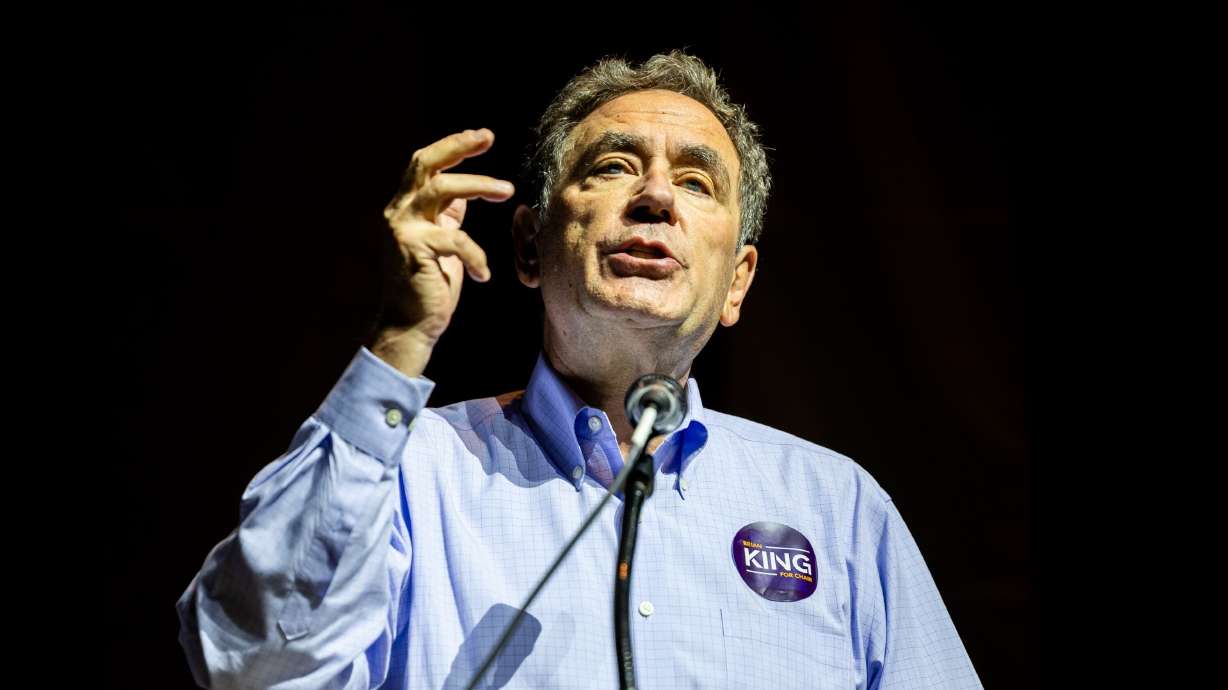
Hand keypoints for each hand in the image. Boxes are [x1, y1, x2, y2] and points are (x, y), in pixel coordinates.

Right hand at [371, 128, 514, 376]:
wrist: (411, 326)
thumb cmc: (431, 286)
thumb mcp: (442, 243)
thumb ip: (447, 217)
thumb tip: (466, 195)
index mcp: (406, 208)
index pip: (425, 164)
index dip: (453, 147)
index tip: (482, 136)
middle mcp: (399, 213)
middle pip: (425, 163)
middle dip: (458, 146)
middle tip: (489, 137)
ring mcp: (404, 230)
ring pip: (442, 189)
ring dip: (480, 185)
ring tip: (508, 191)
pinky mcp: (416, 250)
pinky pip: (456, 240)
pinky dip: (477, 255)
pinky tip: (485, 275)